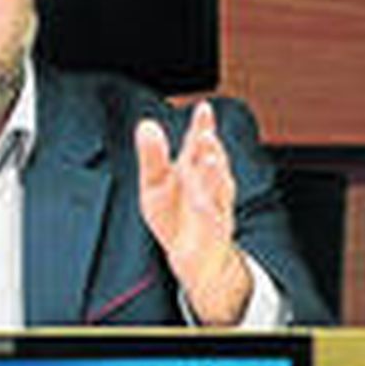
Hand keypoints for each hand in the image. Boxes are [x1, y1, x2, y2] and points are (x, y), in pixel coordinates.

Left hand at [135, 101, 252, 325]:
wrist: (191, 256)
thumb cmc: (173, 215)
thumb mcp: (154, 184)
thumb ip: (152, 156)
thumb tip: (146, 124)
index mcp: (193, 168)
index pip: (198, 143)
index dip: (202, 125)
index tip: (203, 108)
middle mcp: (208, 183)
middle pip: (212, 161)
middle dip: (209, 147)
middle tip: (204, 133)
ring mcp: (215, 206)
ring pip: (219, 187)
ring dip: (215, 172)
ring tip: (210, 156)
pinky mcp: (215, 231)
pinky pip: (214, 219)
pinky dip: (209, 209)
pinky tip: (202, 200)